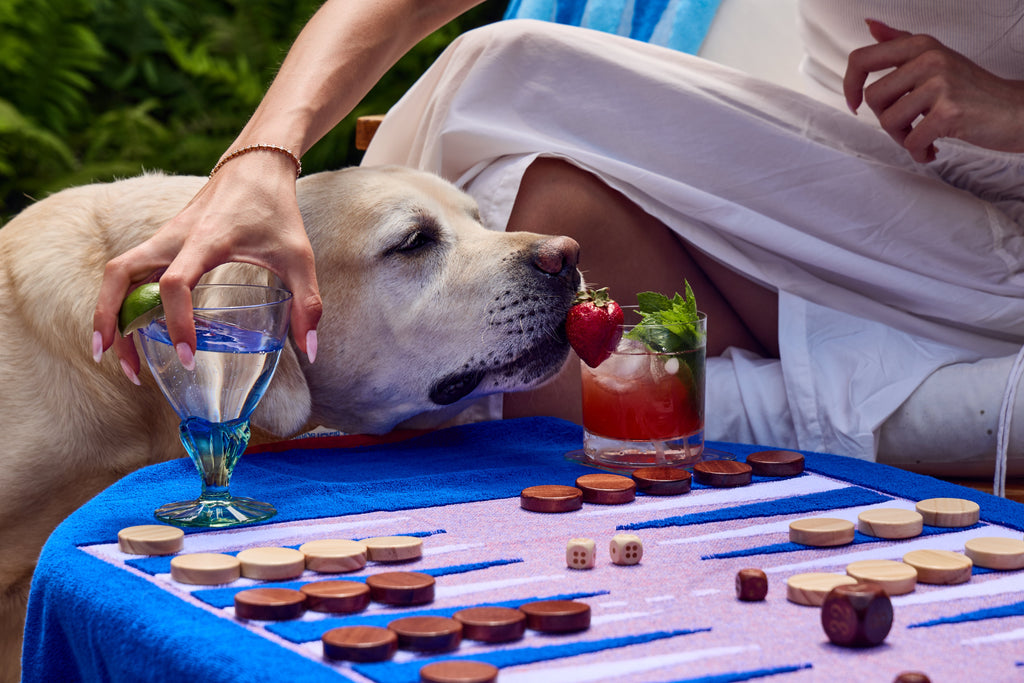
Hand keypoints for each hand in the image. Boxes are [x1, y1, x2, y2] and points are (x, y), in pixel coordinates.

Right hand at [92, 151, 321, 380]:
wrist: (256, 165)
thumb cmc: (277, 210)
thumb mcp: (300, 257)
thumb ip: (307, 303)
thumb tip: (311, 351)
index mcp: (206, 240)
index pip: (175, 283)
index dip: (177, 321)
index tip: (188, 355)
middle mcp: (174, 237)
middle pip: (120, 275)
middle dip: (111, 320)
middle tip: (119, 363)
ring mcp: (164, 237)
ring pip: (117, 273)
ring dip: (109, 312)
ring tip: (116, 355)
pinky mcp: (163, 241)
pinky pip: (130, 270)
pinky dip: (123, 299)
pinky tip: (136, 331)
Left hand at [844, 19, 1023, 161]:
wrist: (1015, 109)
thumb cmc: (971, 89)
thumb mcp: (935, 57)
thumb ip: (900, 42)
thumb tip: (869, 26)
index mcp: (920, 45)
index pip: (862, 59)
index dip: (849, 86)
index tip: (854, 104)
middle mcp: (929, 59)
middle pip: (872, 98)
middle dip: (885, 120)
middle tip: (907, 127)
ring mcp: (941, 84)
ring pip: (888, 121)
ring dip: (902, 139)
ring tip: (921, 138)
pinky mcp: (950, 112)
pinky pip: (912, 141)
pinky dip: (918, 152)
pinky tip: (932, 149)